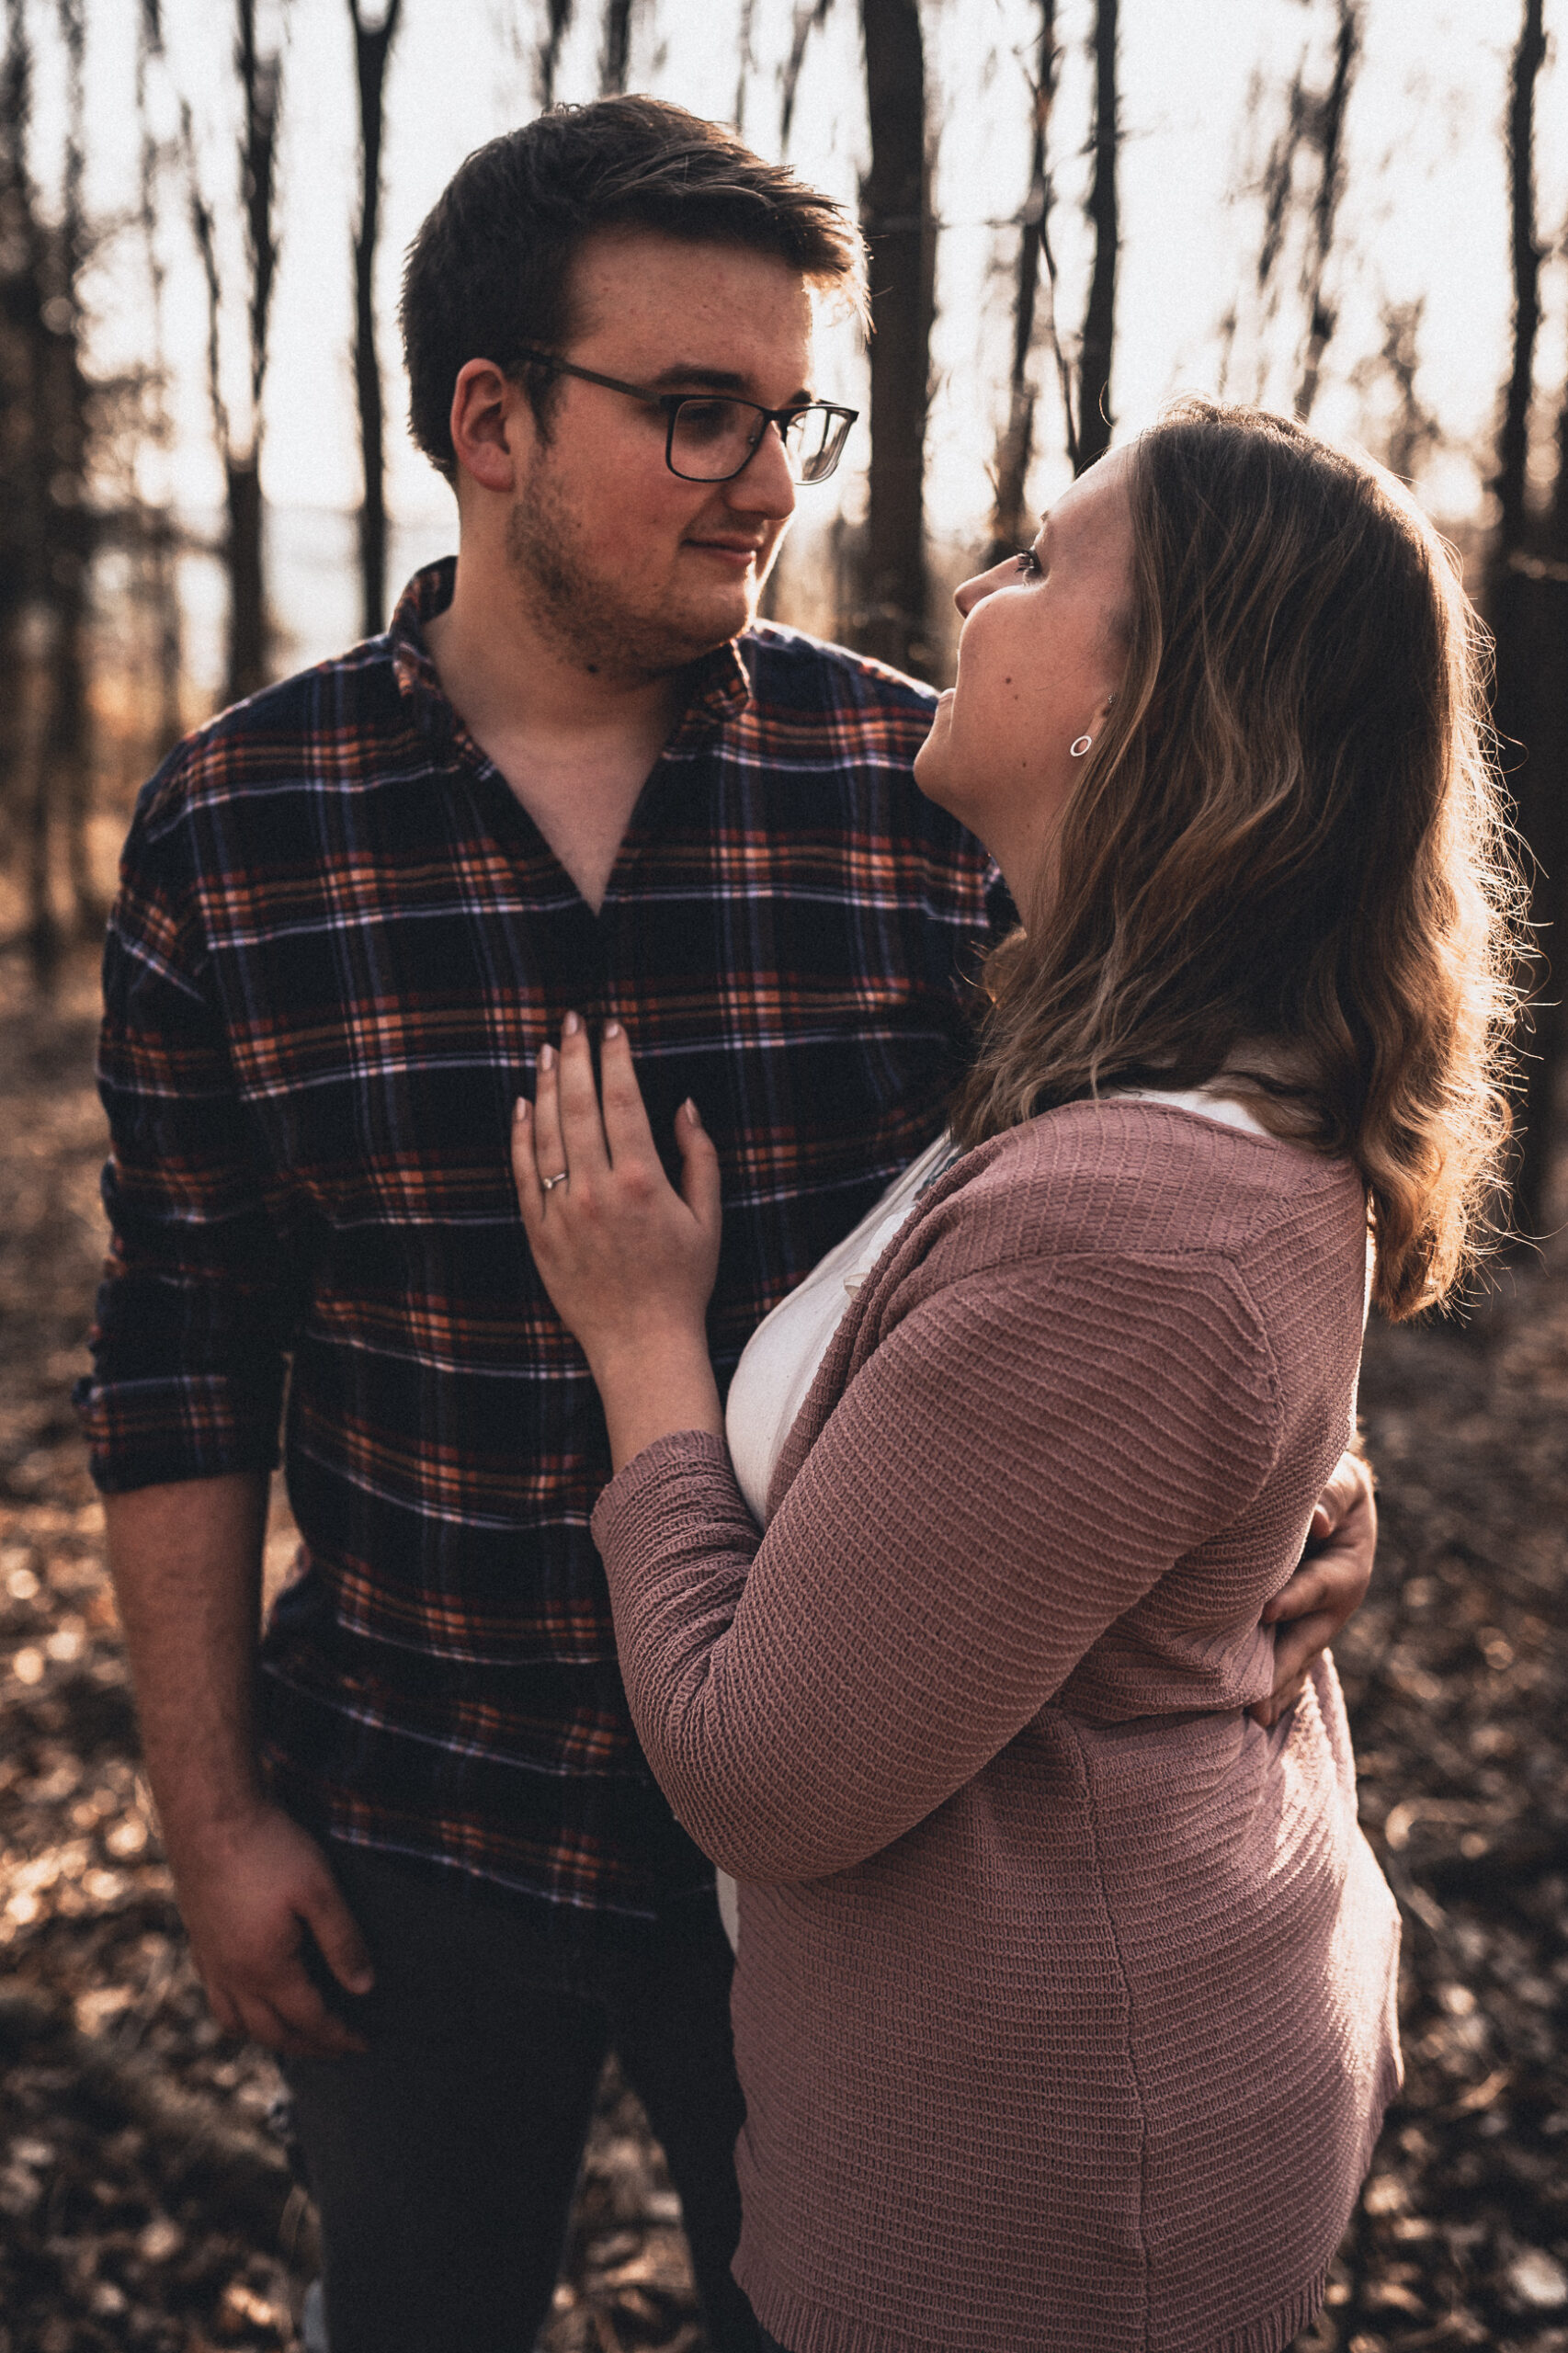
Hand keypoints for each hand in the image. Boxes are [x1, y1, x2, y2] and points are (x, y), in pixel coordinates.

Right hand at [166, 1804, 373, 2057]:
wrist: (212, 1816)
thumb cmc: (271, 1849)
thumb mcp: (320, 1891)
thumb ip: (343, 1942)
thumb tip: (363, 1988)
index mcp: (266, 1969)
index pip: (309, 2020)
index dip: (339, 2036)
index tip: (364, 2045)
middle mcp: (233, 1977)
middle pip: (273, 2033)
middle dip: (310, 2047)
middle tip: (339, 2049)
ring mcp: (211, 1962)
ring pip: (237, 2023)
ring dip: (270, 2038)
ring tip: (297, 2035)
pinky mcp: (198, 1943)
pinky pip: (217, 2000)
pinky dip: (239, 2015)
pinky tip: (253, 2000)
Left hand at [513, 1016, 723, 1468]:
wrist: (642, 1343)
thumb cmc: (683, 1281)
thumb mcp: (707, 1217)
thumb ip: (700, 1157)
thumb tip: (683, 1105)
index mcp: (641, 1182)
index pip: (623, 1101)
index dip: (615, 1059)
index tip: (613, 1028)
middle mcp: (596, 1191)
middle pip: (578, 1106)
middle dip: (575, 1057)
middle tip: (573, 1022)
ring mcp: (562, 1211)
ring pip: (546, 1132)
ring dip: (545, 1085)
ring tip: (547, 1050)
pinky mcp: (539, 1232)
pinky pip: (523, 1172)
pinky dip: (521, 1134)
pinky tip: (523, 1104)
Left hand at [1249, 1448, 1375, 1727]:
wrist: (1333, 1500)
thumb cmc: (1332, 1483)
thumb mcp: (1341, 1480)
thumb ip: (1330, 1495)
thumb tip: (1318, 1522)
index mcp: (1347, 1567)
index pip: (1318, 1585)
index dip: (1294, 1598)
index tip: (1267, 1611)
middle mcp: (1335, 1605)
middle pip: (1307, 1640)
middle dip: (1283, 1667)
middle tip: (1258, 1697)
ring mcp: (1317, 1623)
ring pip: (1296, 1660)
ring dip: (1276, 1687)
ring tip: (1253, 1717)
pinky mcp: (1299, 1631)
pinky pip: (1288, 1663)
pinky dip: (1275, 1688)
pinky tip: (1254, 1716)